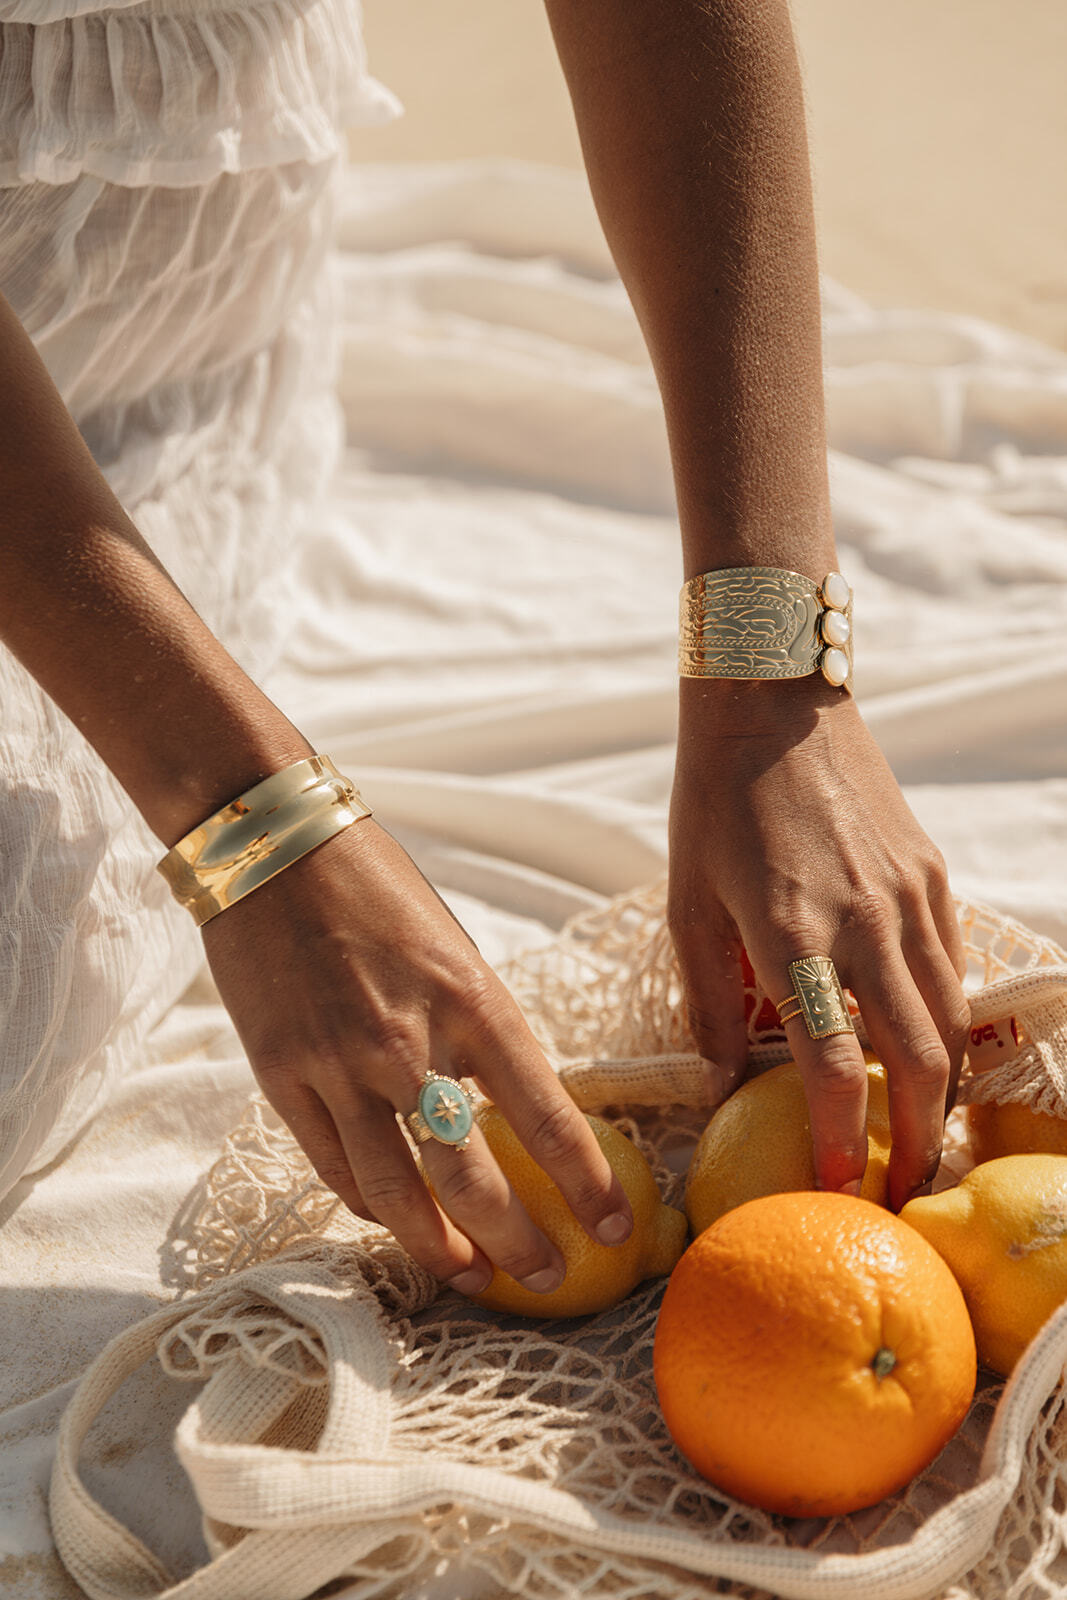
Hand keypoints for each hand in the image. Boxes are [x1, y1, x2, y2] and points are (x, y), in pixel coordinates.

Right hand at [200, 818, 632, 1292]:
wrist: (274, 848)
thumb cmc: (381, 891)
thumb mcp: (455, 954)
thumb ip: (480, 1033)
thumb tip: (511, 1112)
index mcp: (471, 1000)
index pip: (545, 1115)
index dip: (586, 1183)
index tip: (617, 1227)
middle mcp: (408, 1044)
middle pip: (468, 1178)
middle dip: (515, 1243)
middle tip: (545, 1280)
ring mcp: (337, 1067)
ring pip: (391, 1193)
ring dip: (436, 1249)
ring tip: (470, 1278)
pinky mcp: (280, 1077)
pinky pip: (331, 1166)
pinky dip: (367, 1204)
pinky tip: (393, 1221)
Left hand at [667, 676, 969, 1211]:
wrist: (773, 699)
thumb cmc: (714, 801)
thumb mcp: (686, 901)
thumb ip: (707, 1000)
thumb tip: (718, 1084)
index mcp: (791, 930)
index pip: (833, 1061)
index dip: (841, 1137)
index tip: (839, 1188)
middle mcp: (865, 918)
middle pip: (920, 1055)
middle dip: (915, 1135)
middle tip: (900, 1187)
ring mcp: (909, 893)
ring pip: (951, 1016)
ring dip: (940, 1087)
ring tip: (917, 1132)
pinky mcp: (931, 871)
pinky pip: (951, 964)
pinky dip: (946, 1017)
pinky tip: (924, 1044)